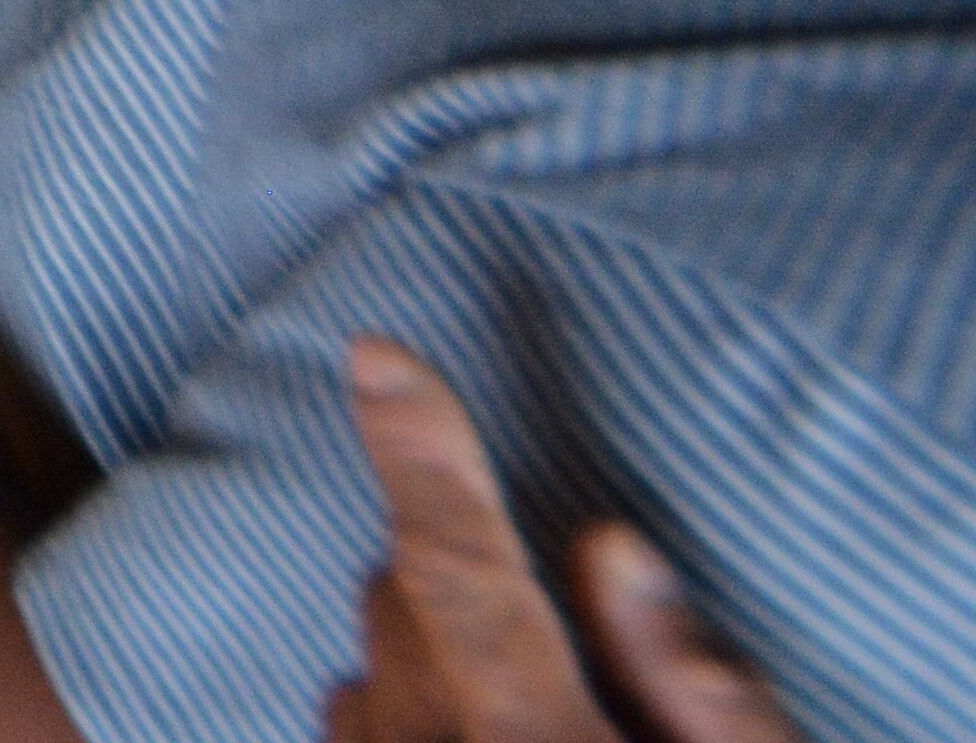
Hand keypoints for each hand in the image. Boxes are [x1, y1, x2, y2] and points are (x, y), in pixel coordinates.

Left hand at [331, 339, 797, 742]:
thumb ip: (703, 693)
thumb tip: (614, 549)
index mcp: (529, 735)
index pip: (462, 569)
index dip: (424, 453)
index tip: (376, 353)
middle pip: (407, 601)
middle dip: (467, 582)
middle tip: (562, 636)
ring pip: (370, 659)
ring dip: (431, 652)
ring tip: (528, 710)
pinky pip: (353, 722)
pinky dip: (400, 712)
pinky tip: (468, 739)